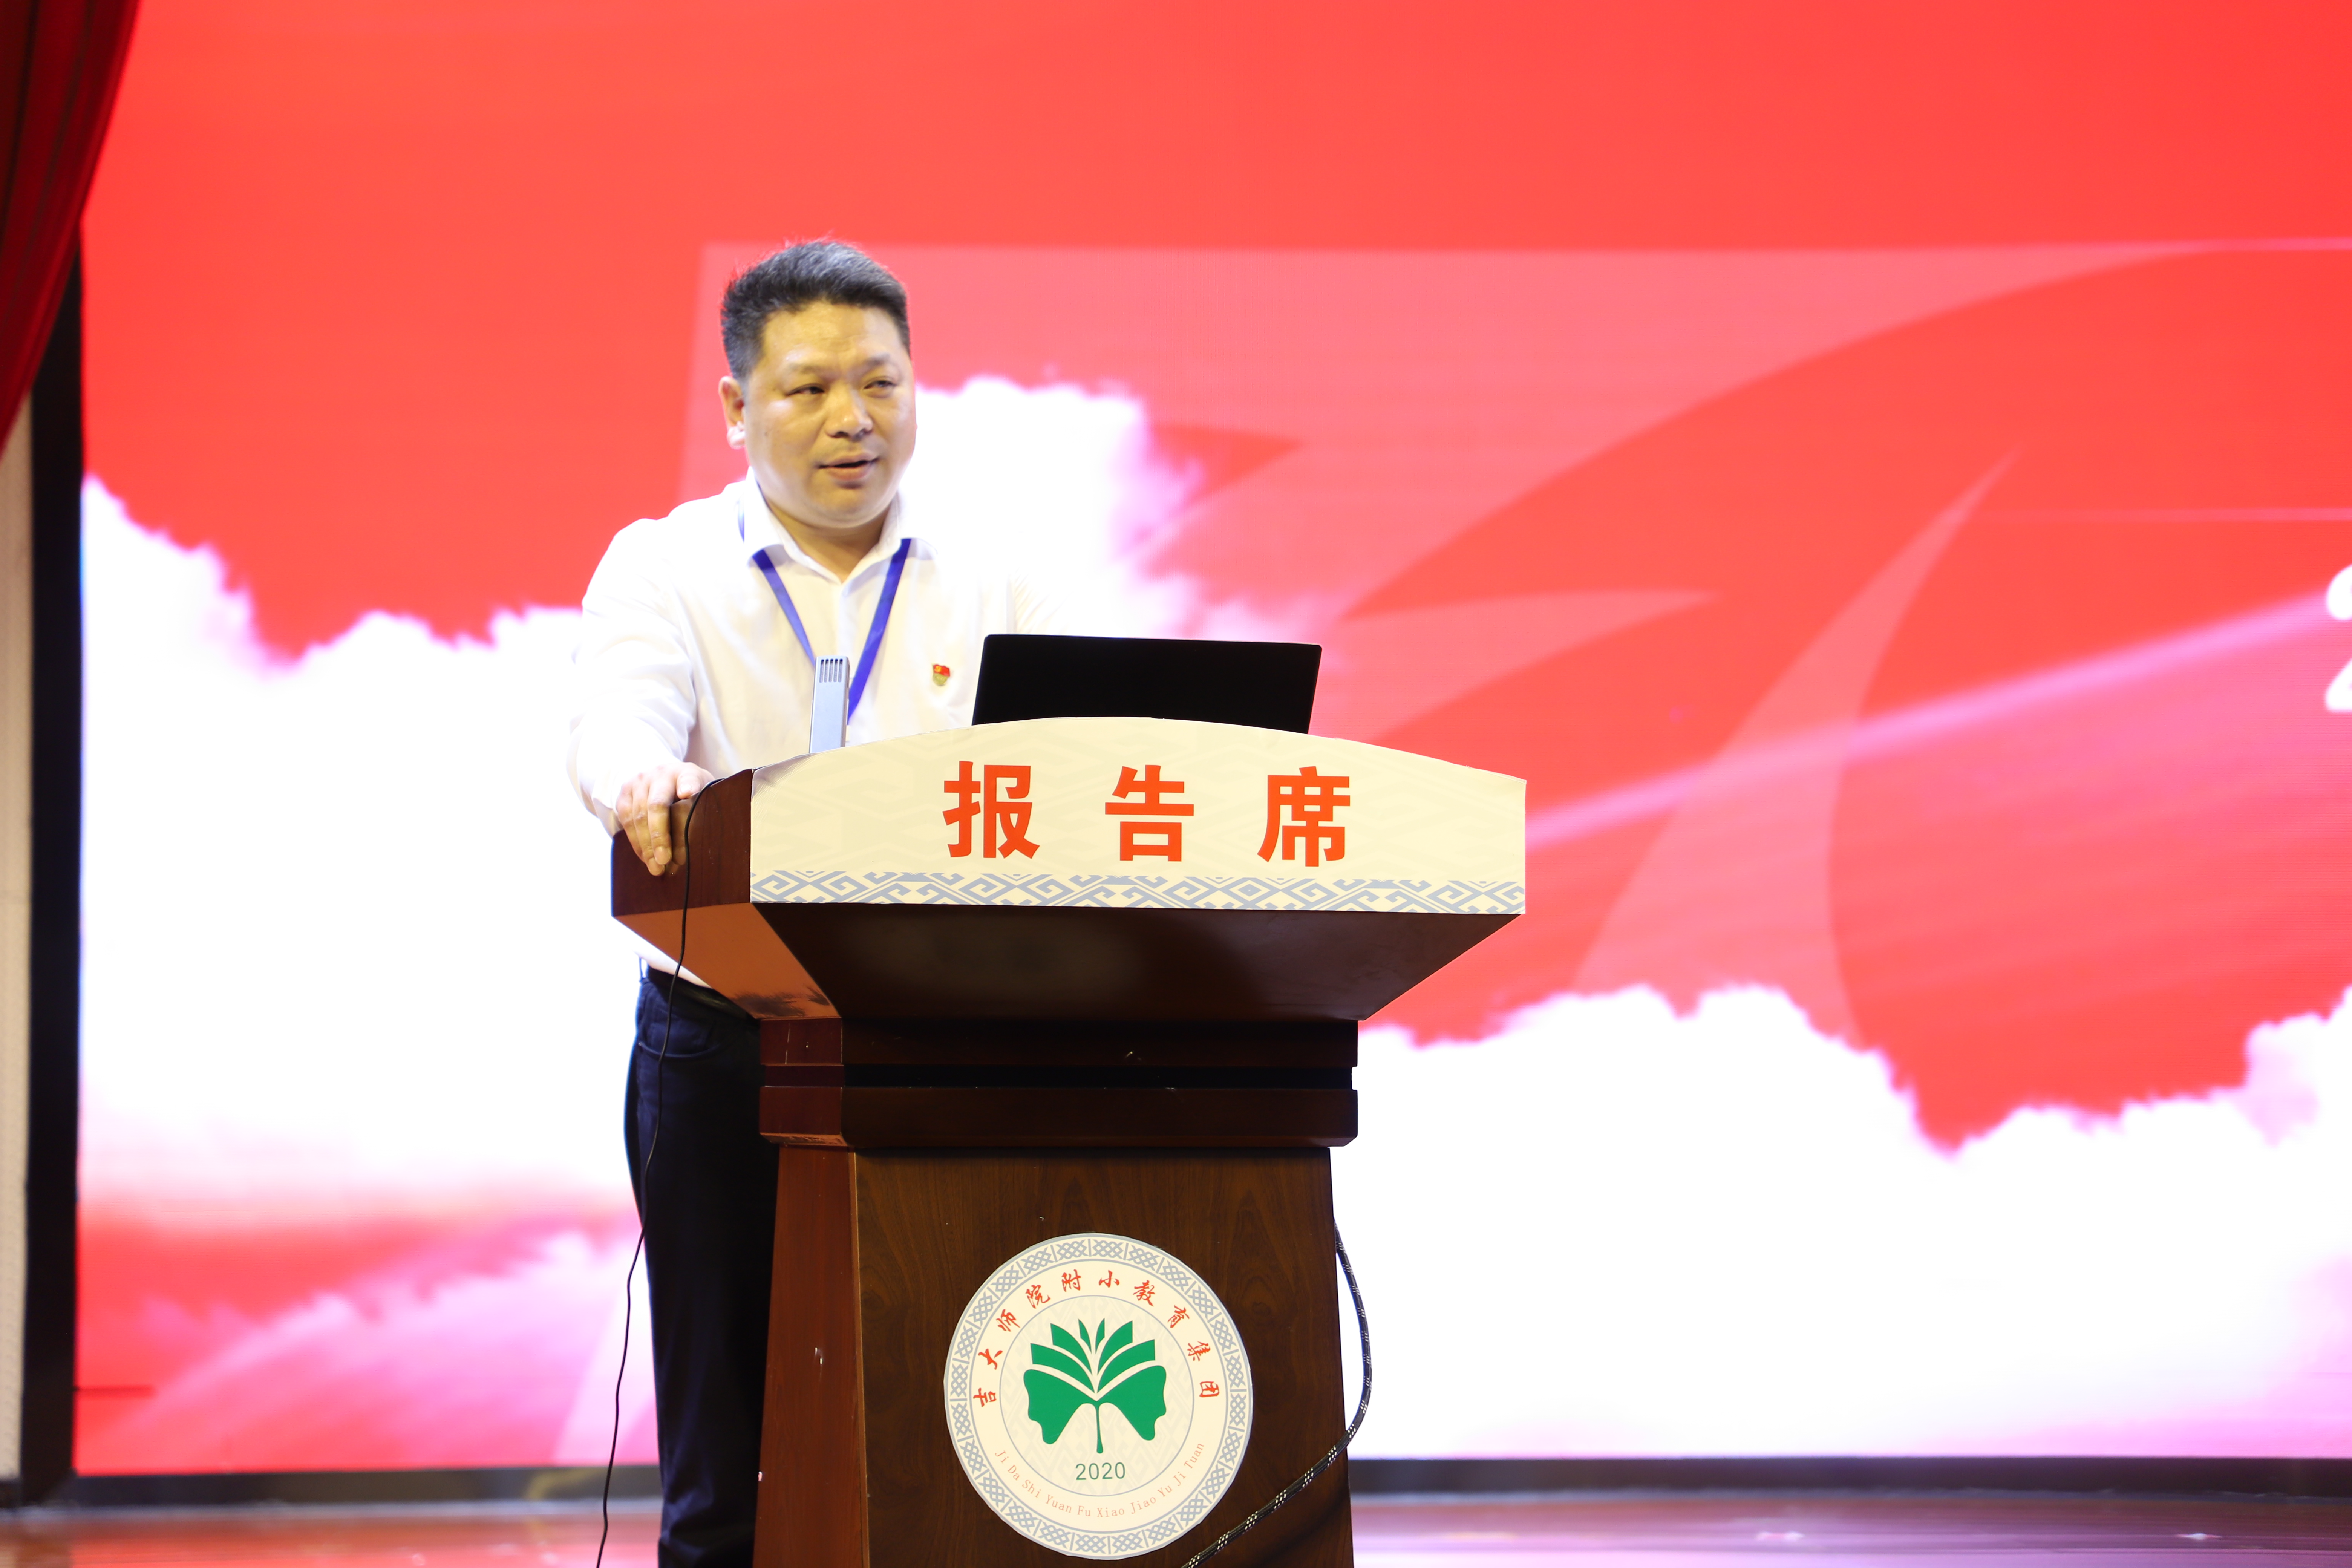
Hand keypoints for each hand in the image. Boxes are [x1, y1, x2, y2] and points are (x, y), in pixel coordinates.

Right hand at [616, 762, 715, 876]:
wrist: (663, 777)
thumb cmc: (689, 793)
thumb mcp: (702, 795)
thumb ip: (701, 811)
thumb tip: (693, 844)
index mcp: (686, 773)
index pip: (688, 778)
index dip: (688, 785)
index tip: (688, 793)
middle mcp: (661, 774)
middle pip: (657, 805)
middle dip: (660, 836)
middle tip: (665, 860)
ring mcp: (640, 781)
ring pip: (639, 816)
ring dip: (646, 845)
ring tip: (656, 867)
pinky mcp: (624, 793)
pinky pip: (626, 820)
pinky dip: (636, 842)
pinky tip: (645, 857)